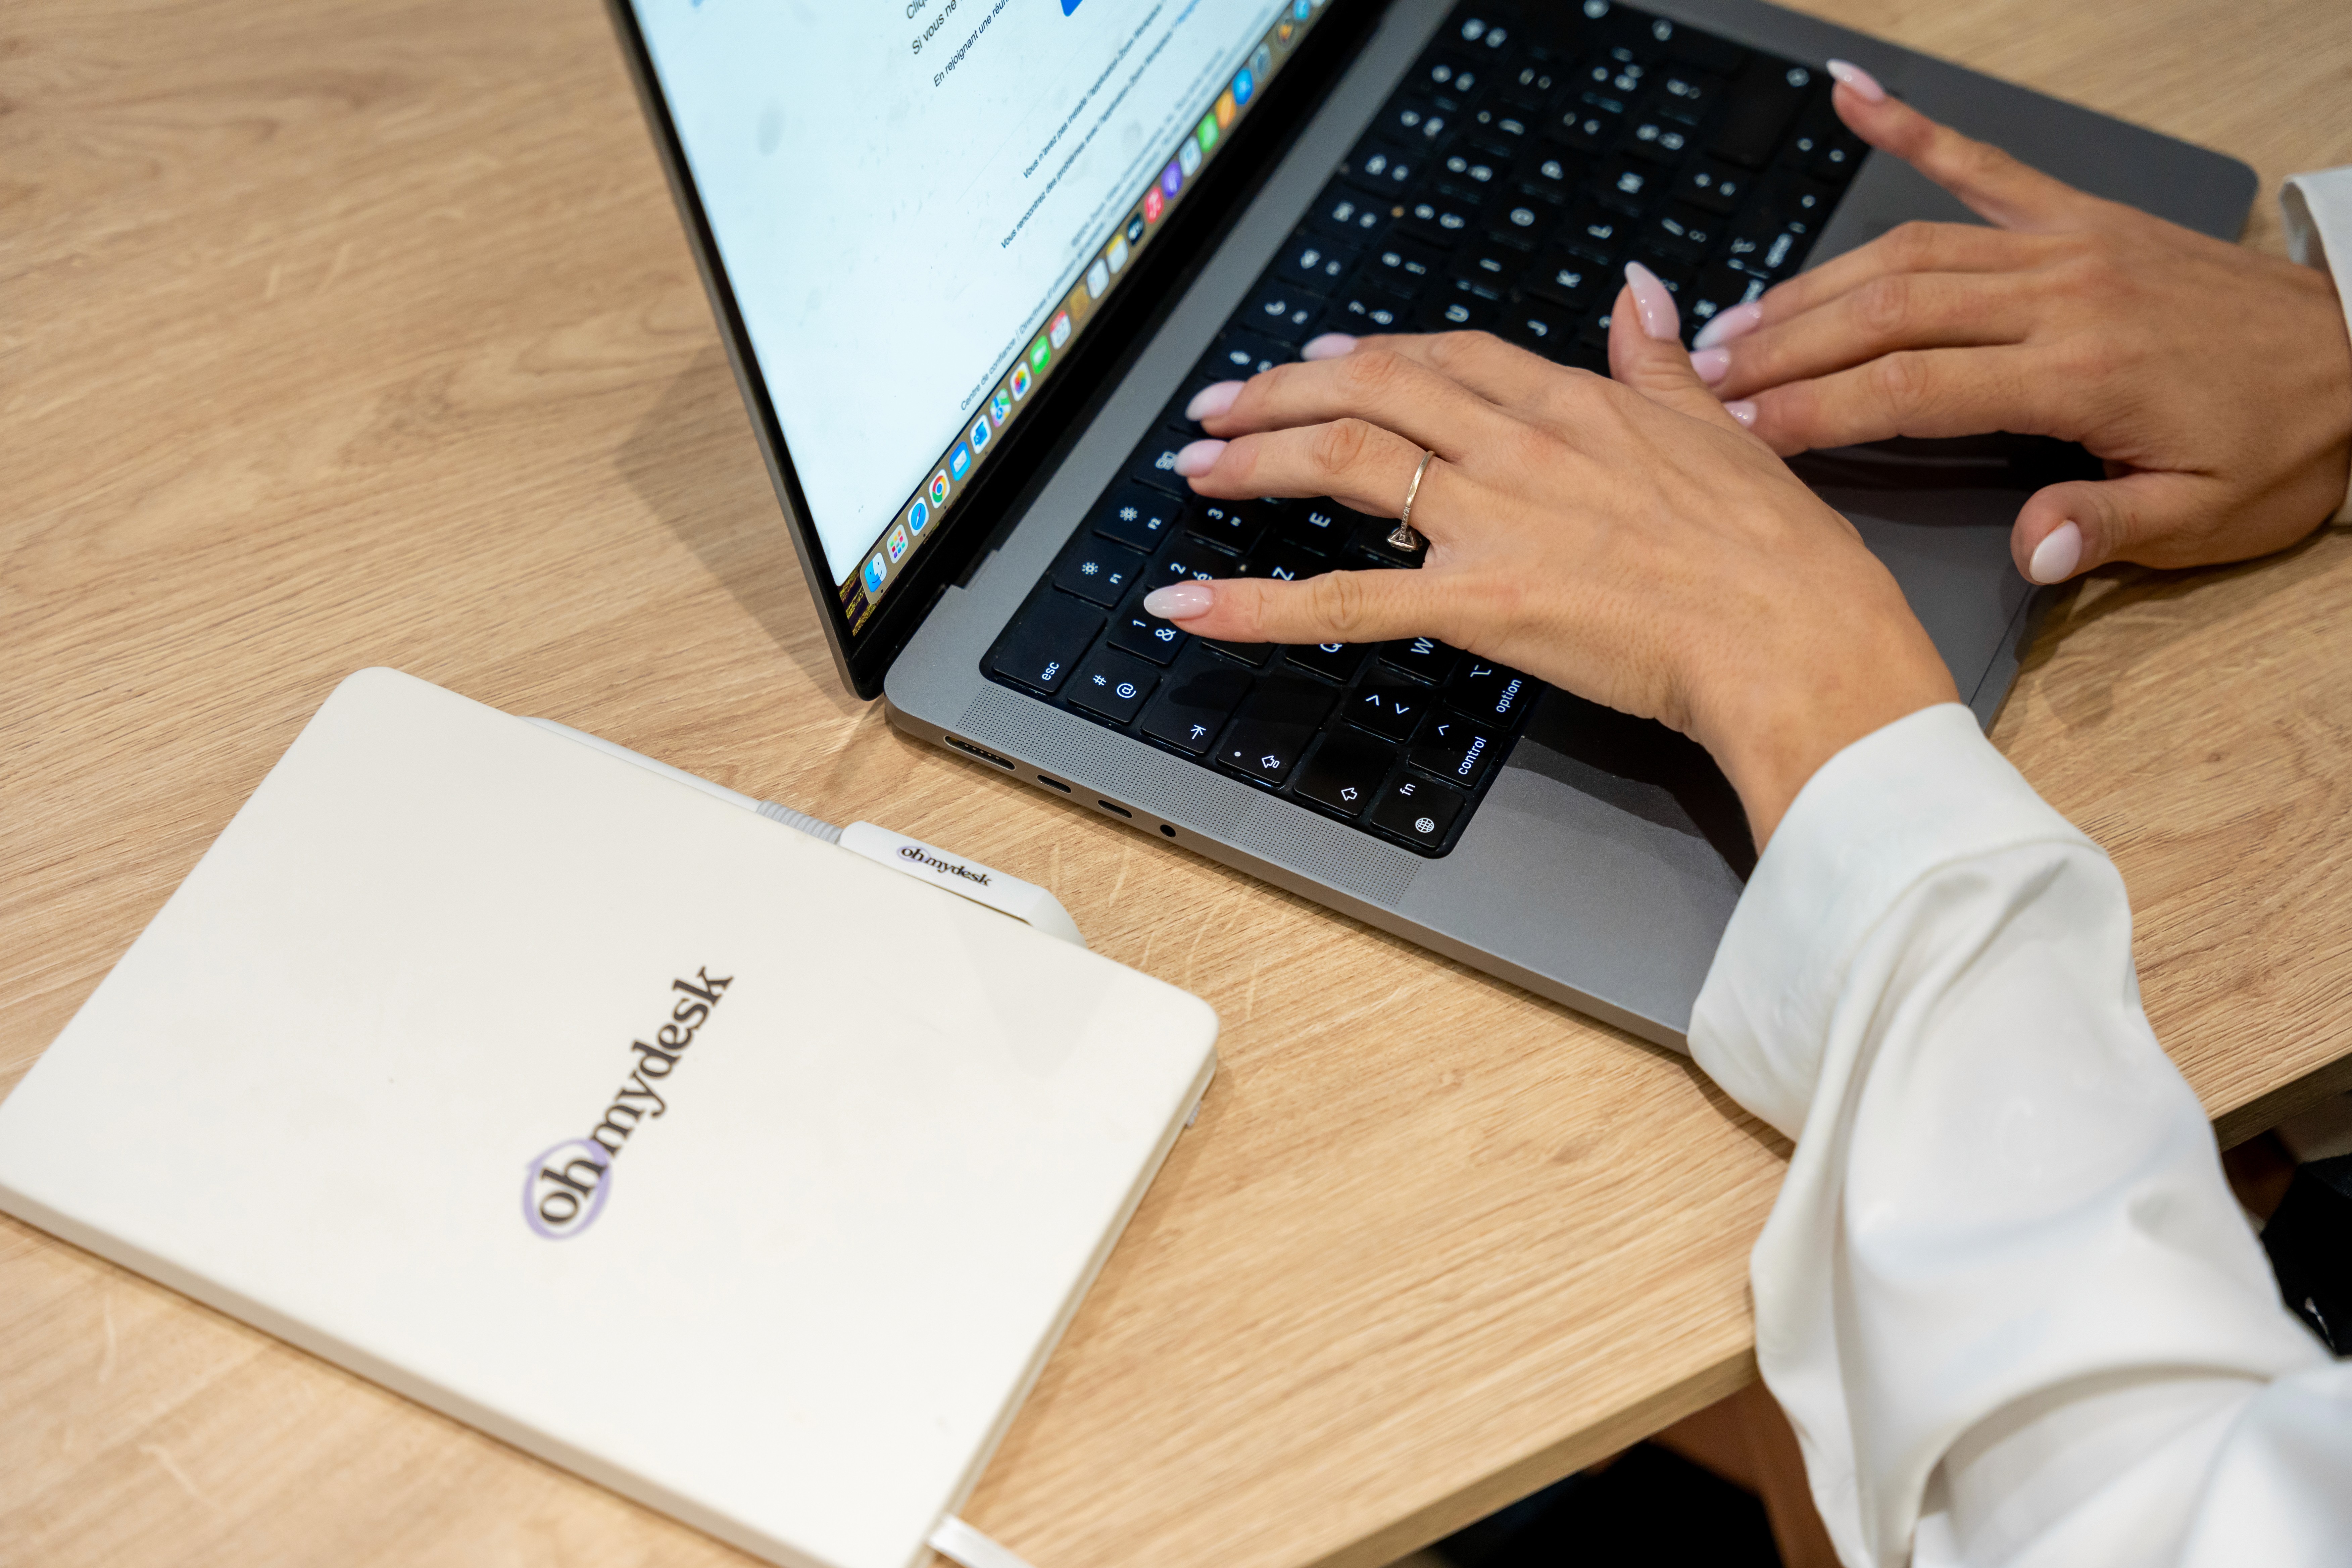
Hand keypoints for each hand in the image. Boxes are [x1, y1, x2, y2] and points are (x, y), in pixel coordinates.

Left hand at [1137, 270, 1956, 846]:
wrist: (1792, 631)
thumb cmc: (1772, 550)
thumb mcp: (1719, 426)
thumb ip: (1660, 359)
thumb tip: (1641, 292)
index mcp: (1573, 403)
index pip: (1443, 357)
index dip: (1372, 353)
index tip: (1324, 356)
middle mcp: (1518, 446)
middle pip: (1371, 392)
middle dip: (1282, 393)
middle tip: (1221, 407)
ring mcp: (1492, 519)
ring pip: (1347, 466)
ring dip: (1257, 461)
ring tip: (1198, 469)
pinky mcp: (1478, 601)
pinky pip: (1344, 601)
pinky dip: (1256, 606)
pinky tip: (1190, 609)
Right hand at [1693, 60, 2351, 583]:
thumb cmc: (2282, 442)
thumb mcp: (2207, 517)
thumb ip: (2106, 531)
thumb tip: (2026, 550)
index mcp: (2082, 371)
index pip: (1913, 388)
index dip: (1816, 412)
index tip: (1740, 433)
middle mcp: (2062, 292)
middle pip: (1888, 312)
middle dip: (1785, 348)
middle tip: (1701, 377)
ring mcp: (2068, 243)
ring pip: (1911, 250)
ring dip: (1815, 282)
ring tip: (1737, 318)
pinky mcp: (2082, 216)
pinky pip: (1985, 164)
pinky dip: (1915, 126)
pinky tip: (1853, 93)